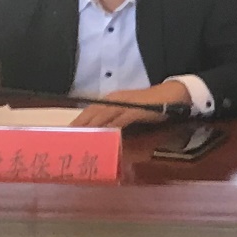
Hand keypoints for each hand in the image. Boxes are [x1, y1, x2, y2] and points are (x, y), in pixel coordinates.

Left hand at [71, 81, 191, 128]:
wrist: (171, 95)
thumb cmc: (149, 105)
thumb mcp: (128, 112)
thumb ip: (115, 120)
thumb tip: (102, 135)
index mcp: (111, 100)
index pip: (89, 111)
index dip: (77, 122)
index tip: (65, 135)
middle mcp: (114, 99)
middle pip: (92, 113)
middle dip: (79, 126)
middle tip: (67, 140)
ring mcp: (125, 104)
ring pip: (102, 116)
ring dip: (91, 129)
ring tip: (80, 141)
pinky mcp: (135, 110)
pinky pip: (120, 120)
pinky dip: (111, 129)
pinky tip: (105, 137)